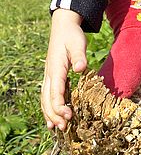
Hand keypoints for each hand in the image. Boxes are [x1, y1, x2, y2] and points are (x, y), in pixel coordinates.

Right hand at [41, 8, 86, 130]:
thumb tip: (81, 68)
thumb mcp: (78, 43)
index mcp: (56, 68)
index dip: (60, 106)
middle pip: (47, 99)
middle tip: (63, 128)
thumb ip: (80, 56)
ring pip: (45, 99)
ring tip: (56, 128)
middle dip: (54, 114)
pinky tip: (54, 116)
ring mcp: (49, 76)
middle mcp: (50, 74)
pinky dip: (49, 107)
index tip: (68, 116)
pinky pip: (48, 95)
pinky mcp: (53, 76)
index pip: (55, 92)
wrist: (63, 27)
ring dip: (50, 113)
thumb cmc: (72, 35)